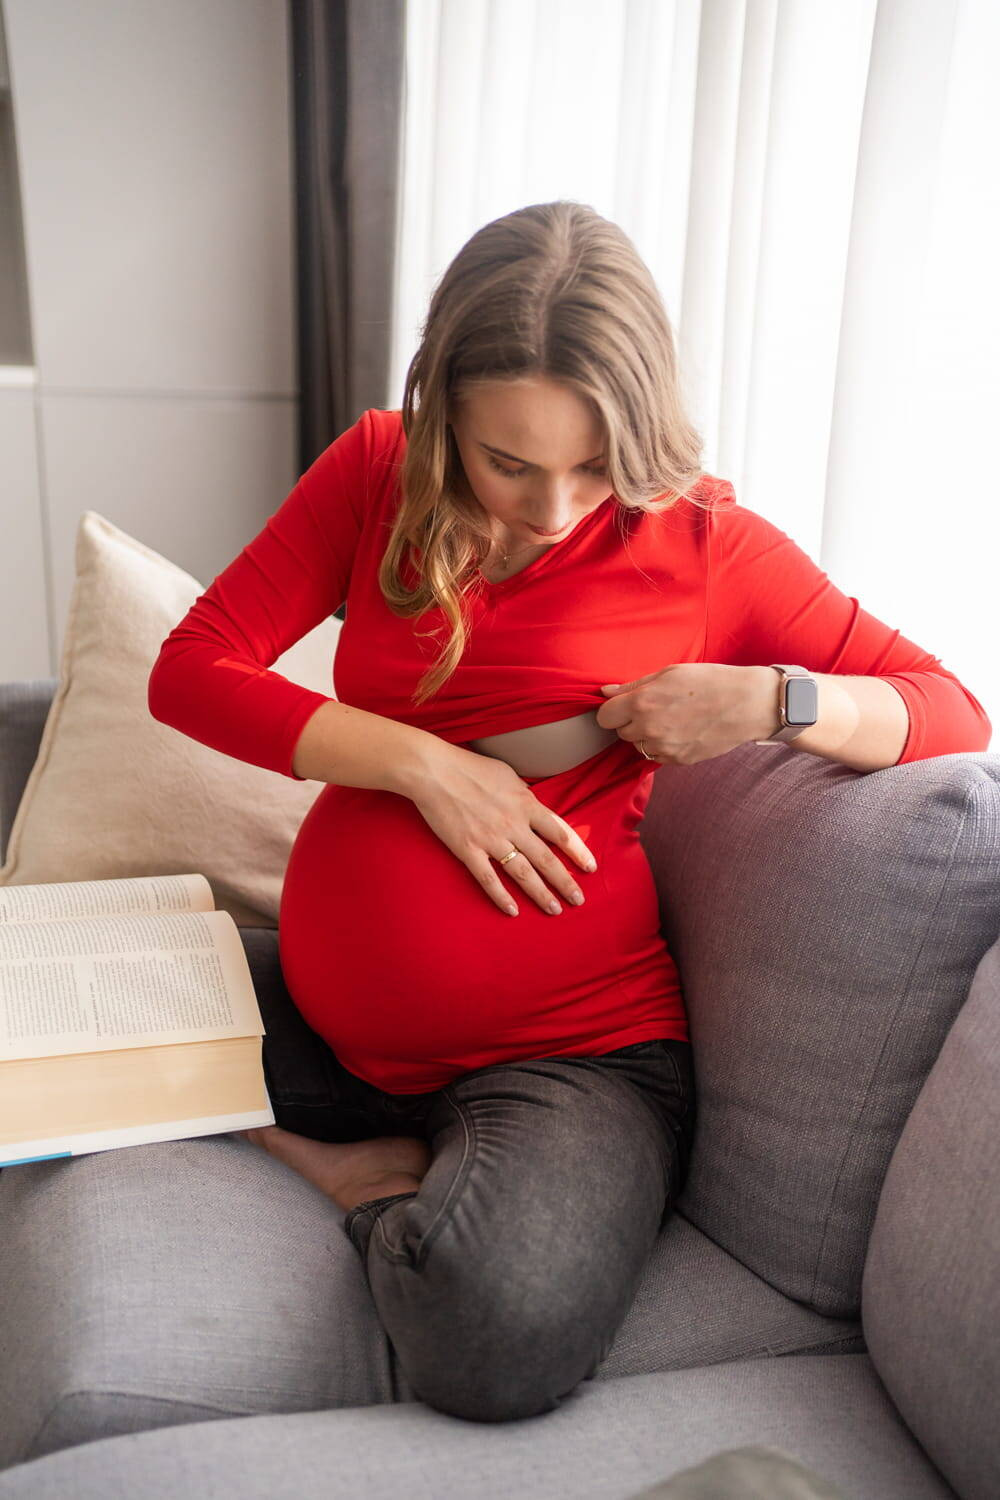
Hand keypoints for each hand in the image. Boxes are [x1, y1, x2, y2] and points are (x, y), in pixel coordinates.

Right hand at [407, 744, 597, 916]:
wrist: (435, 771)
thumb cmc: (471, 767)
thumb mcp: (508, 775)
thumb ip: (524, 795)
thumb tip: (535, 804)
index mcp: (526, 804)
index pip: (560, 832)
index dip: (578, 852)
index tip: (591, 868)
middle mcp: (513, 825)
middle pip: (546, 859)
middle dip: (565, 882)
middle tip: (578, 900)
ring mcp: (491, 840)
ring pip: (522, 873)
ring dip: (540, 894)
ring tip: (554, 910)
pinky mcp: (468, 850)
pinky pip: (488, 879)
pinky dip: (501, 896)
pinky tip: (513, 911)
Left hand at [596, 663, 778, 764]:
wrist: (746, 704)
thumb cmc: (708, 681)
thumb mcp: (669, 673)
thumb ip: (633, 685)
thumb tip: (605, 692)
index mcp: (642, 703)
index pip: (604, 717)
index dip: (613, 710)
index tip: (624, 706)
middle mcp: (649, 728)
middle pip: (621, 733)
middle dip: (632, 722)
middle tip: (656, 708)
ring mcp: (664, 747)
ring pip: (639, 746)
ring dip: (648, 735)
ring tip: (672, 719)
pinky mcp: (678, 760)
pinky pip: (657, 755)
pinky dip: (664, 746)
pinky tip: (682, 730)